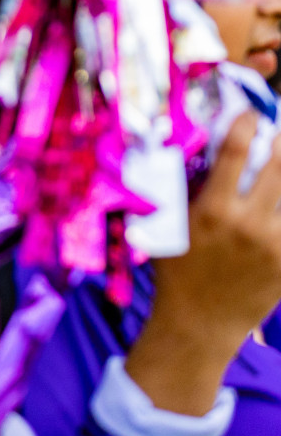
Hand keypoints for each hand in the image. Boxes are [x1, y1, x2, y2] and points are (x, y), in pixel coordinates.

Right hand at [125, 113, 280, 415]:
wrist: (199, 324)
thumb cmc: (175, 270)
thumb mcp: (166, 226)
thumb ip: (181, 191)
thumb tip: (194, 149)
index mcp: (212, 210)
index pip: (236, 152)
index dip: (246, 123)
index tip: (249, 112)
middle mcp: (248, 223)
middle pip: (277, 166)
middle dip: (277, 141)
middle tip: (273, 129)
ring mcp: (274, 243)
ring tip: (275, 161)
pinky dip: (280, 207)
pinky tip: (274, 201)